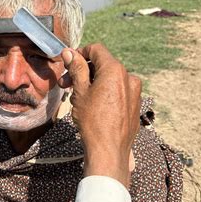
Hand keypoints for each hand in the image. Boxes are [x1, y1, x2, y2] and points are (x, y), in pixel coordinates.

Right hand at [58, 44, 140, 187]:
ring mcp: (134, 92)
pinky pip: (118, 91)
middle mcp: (129, 77)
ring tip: (77, 98)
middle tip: (65, 84)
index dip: (79, 53)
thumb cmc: (93, 121)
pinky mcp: (135, 105)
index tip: (67, 64)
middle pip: (103, 65)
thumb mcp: (80, 92)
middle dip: (83, 71)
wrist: (109, 151)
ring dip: (92, 83)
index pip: (96, 50)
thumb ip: (77, 69)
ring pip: (110, 79)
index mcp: (116, 70)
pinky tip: (92, 106)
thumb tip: (69, 52)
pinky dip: (104, 93)